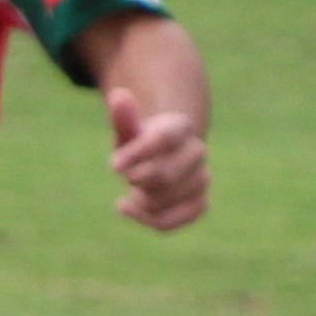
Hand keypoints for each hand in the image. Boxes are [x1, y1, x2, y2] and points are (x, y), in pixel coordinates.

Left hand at [106, 84, 205, 230]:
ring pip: (165, 199)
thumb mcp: (128, 129)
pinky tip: (124, 206)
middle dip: (137, 180)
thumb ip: (123, 117)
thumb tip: (117, 94)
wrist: (162, 158)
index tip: (114, 165)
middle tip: (128, 177)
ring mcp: (201, 179)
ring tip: (133, 190)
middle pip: (163, 175)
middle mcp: (197, 152)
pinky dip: (146, 219)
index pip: (163, 139)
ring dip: (140, 199)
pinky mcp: (198, 204)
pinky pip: (173, 220)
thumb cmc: (139, 142)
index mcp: (181, 127)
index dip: (137, 153)